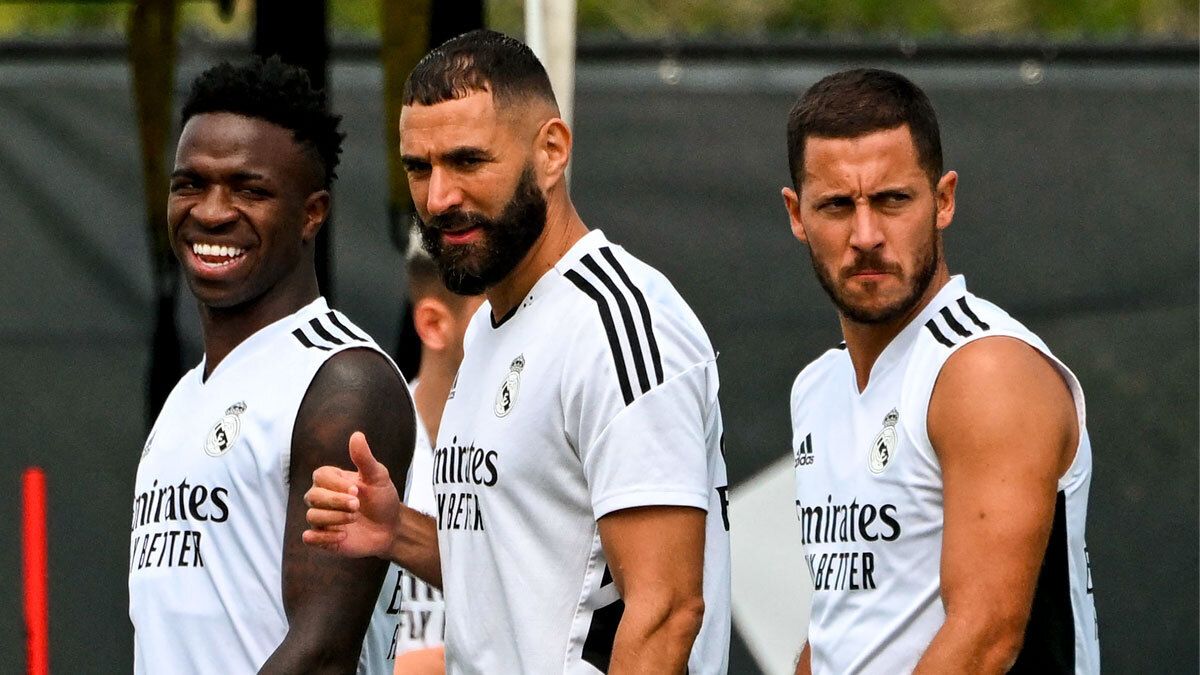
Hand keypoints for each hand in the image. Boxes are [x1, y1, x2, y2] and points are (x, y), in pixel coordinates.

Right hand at [302, 431, 400, 558]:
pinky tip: (342, 536)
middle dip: (335, 502)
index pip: (320, 476)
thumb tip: (357, 435)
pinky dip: (323, 538)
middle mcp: (324, 498)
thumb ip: (364, 458)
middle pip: (312, 497)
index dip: (336, 484)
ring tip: (355, 519)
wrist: (391, 528)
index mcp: (333, 480)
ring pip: (312, 516)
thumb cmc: (383, 499)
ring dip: (334, 519)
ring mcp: (323, 519)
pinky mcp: (324, 538)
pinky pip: (309, 538)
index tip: (357, 489)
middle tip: (357, 505)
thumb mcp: (378, 477)